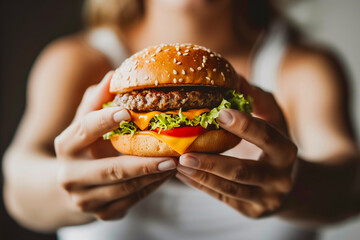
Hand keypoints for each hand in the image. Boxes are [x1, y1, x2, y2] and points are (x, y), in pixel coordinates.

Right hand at [55, 72, 175, 219]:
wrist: (68, 187)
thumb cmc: (84, 147)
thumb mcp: (85, 123)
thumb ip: (97, 101)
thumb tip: (113, 75)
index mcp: (65, 146)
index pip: (84, 129)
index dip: (105, 120)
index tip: (128, 111)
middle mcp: (69, 176)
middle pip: (111, 169)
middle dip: (144, 162)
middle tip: (171, 153)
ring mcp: (84, 199)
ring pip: (125, 188)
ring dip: (153, 175)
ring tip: (174, 162)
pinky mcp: (101, 214)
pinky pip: (132, 201)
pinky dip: (151, 188)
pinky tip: (164, 175)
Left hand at [176, 79, 296, 217]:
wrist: (290, 184)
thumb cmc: (275, 144)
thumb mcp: (274, 120)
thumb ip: (258, 99)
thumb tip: (235, 77)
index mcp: (287, 151)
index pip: (266, 137)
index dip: (243, 125)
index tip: (218, 112)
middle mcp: (280, 178)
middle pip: (243, 170)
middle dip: (212, 161)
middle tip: (185, 152)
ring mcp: (266, 199)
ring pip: (229, 188)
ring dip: (201, 175)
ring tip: (177, 163)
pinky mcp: (252, 211)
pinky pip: (223, 198)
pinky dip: (201, 186)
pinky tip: (183, 175)